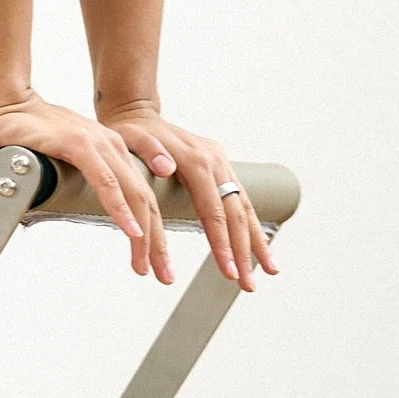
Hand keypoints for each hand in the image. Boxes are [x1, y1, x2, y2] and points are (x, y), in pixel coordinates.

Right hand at [0, 93, 175, 281]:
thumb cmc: (30, 135)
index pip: (144, 197)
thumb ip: (81, 181)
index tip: (160, 264)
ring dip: (144, 234)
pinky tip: (131, 230)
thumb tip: (84, 210)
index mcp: (114, 151)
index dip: (157, 233)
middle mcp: (112, 146)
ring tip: (147, 264)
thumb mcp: (67, 161)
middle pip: (147, 200)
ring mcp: (97, 143)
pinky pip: (106, 181)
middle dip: (159, 242)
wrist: (4, 106)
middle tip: (164, 275)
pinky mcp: (78, 143)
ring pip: (133, 193)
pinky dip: (120, 208)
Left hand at [95, 101, 280, 292]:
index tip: (227, 272)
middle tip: (248, 286)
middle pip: (236, 213)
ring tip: (270, 272)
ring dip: (257, 242)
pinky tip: (259, 246)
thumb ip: (148, 150)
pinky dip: (252, 225)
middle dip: (244, 252)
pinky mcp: (221, 168)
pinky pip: (240, 200)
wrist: (136, 111)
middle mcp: (215, 161)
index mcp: (196, 159)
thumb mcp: (130, 137)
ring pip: (245, 207)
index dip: (221, 244)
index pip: (213, 210)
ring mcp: (221, 163)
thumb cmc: (129, 130)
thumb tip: (167, 166)